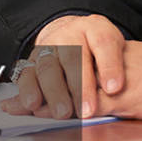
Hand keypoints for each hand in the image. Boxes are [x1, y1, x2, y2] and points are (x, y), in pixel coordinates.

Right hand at [0, 14, 125, 119]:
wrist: (68, 35)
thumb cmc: (96, 49)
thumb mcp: (115, 49)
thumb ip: (116, 66)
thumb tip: (114, 91)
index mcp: (93, 28)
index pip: (103, 42)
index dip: (110, 65)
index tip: (114, 89)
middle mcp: (67, 35)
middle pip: (73, 58)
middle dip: (80, 86)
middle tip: (87, 110)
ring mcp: (46, 48)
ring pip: (48, 68)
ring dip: (54, 92)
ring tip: (62, 113)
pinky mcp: (30, 62)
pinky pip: (25, 76)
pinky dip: (28, 91)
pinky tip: (32, 105)